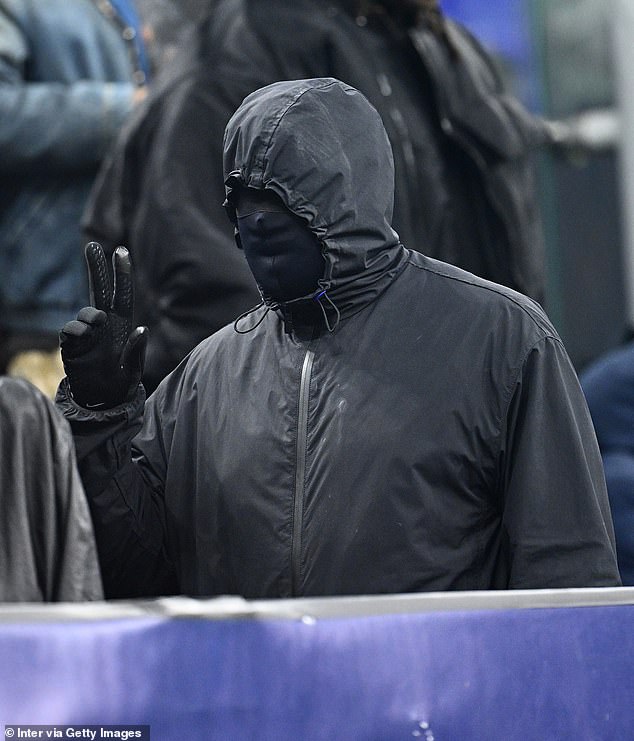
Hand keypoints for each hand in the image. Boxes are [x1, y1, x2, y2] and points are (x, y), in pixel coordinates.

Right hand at [60, 242, 147, 407]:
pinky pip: (69, 330)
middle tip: (92, 245)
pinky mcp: (70, 344)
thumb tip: (143, 328)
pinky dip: (76, 332)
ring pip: (85, 313)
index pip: (122, 294)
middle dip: (96, 268)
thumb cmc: (121, 383)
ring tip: (98, 329)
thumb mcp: (133, 371)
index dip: (121, 273)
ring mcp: (86, 333)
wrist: (100, 400)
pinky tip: (83, 341)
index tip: (121, 250)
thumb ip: (137, 351)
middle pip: (99, 290)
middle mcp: (104, 325)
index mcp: (122, 326)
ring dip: (91, 317)